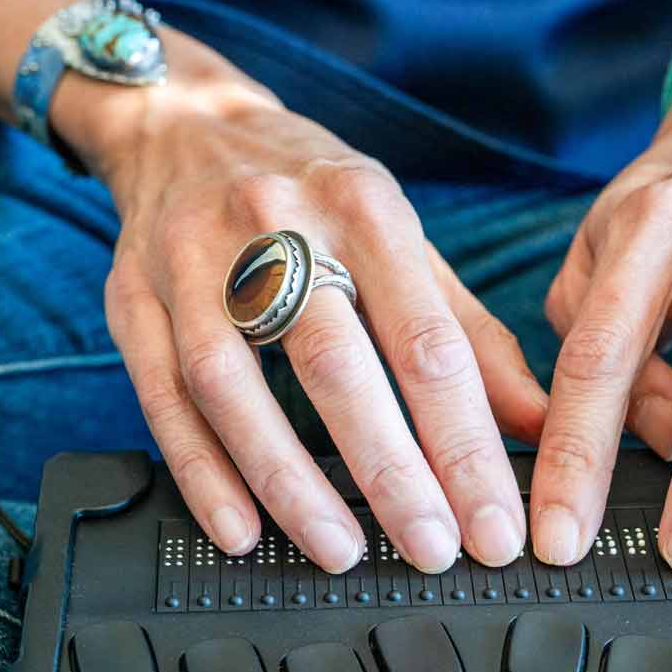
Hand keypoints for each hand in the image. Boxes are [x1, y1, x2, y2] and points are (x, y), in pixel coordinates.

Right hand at [54, 39, 547, 573]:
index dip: (466, 440)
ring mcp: (192, 262)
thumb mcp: (399, 236)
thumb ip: (468, 331)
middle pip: (334, 363)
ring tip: (341, 550)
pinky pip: (163, 396)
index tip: (494, 519)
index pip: (426, 340)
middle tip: (433, 548)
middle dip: (391, 470)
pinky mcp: (133, 299)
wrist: (182, 122)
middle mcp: (274, 226)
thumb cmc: (310, 192)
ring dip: (289, 481)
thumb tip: (538, 420)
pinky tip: (240, 529)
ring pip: (234, 384)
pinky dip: (201, 472)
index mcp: (362, 207)